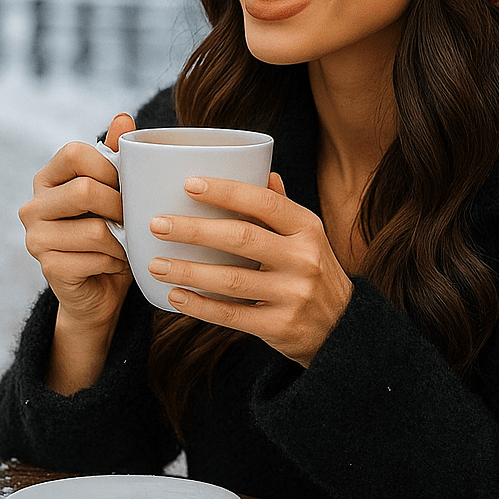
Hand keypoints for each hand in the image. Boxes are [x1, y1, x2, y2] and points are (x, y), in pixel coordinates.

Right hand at [20, 113, 134, 334]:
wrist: (102, 287)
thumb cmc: (112, 231)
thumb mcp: (118, 190)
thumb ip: (117, 154)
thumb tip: (123, 117)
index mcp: (48, 178)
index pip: (76, 152)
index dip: (110, 166)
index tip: (127, 184)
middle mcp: (33, 206)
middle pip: (85, 190)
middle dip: (120, 205)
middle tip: (133, 217)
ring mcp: (35, 239)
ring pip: (95, 229)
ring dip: (122, 238)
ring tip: (126, 242)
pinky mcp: (48, 268)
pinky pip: (95, 257)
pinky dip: (116, 261)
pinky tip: (115, 262)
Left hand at [148, 174, 352, 367]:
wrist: (343, 328)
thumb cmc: (315, 271)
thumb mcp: (309, 236)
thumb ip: (283, 207)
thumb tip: (263, 170)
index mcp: (308, 228)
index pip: (264, 202)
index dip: (226, 191)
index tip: (189, 184)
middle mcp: (303, 259)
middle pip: (241, 238)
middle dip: (195, 230)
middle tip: (158, 225)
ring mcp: (293, 294)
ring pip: (231, 280)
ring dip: (189, 271)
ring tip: (155, 264)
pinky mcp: (280, 326)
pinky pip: (232, 315)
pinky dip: (200, 307)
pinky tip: (175, 297)